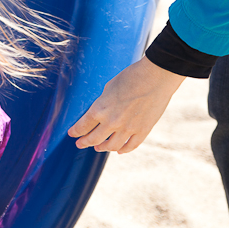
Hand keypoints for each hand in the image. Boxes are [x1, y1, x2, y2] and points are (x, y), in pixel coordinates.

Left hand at [68, 56, 184, 153]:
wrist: (156, 76)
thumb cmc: (131, 77)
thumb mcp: (109, 88)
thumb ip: (103, 104)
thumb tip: (100, 113)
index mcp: (100, 109)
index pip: (83, 126)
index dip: (75, 132)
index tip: (72, 134)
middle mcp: (112, 122)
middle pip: (94, 139)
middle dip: (84, 142)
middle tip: (80, 144)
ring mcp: (128, 128)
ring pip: (111, 146)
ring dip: (103, 148)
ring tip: (99, 147)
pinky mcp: (143, 130)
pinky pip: (130, 146)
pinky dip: (123, 150)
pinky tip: (119, 150)